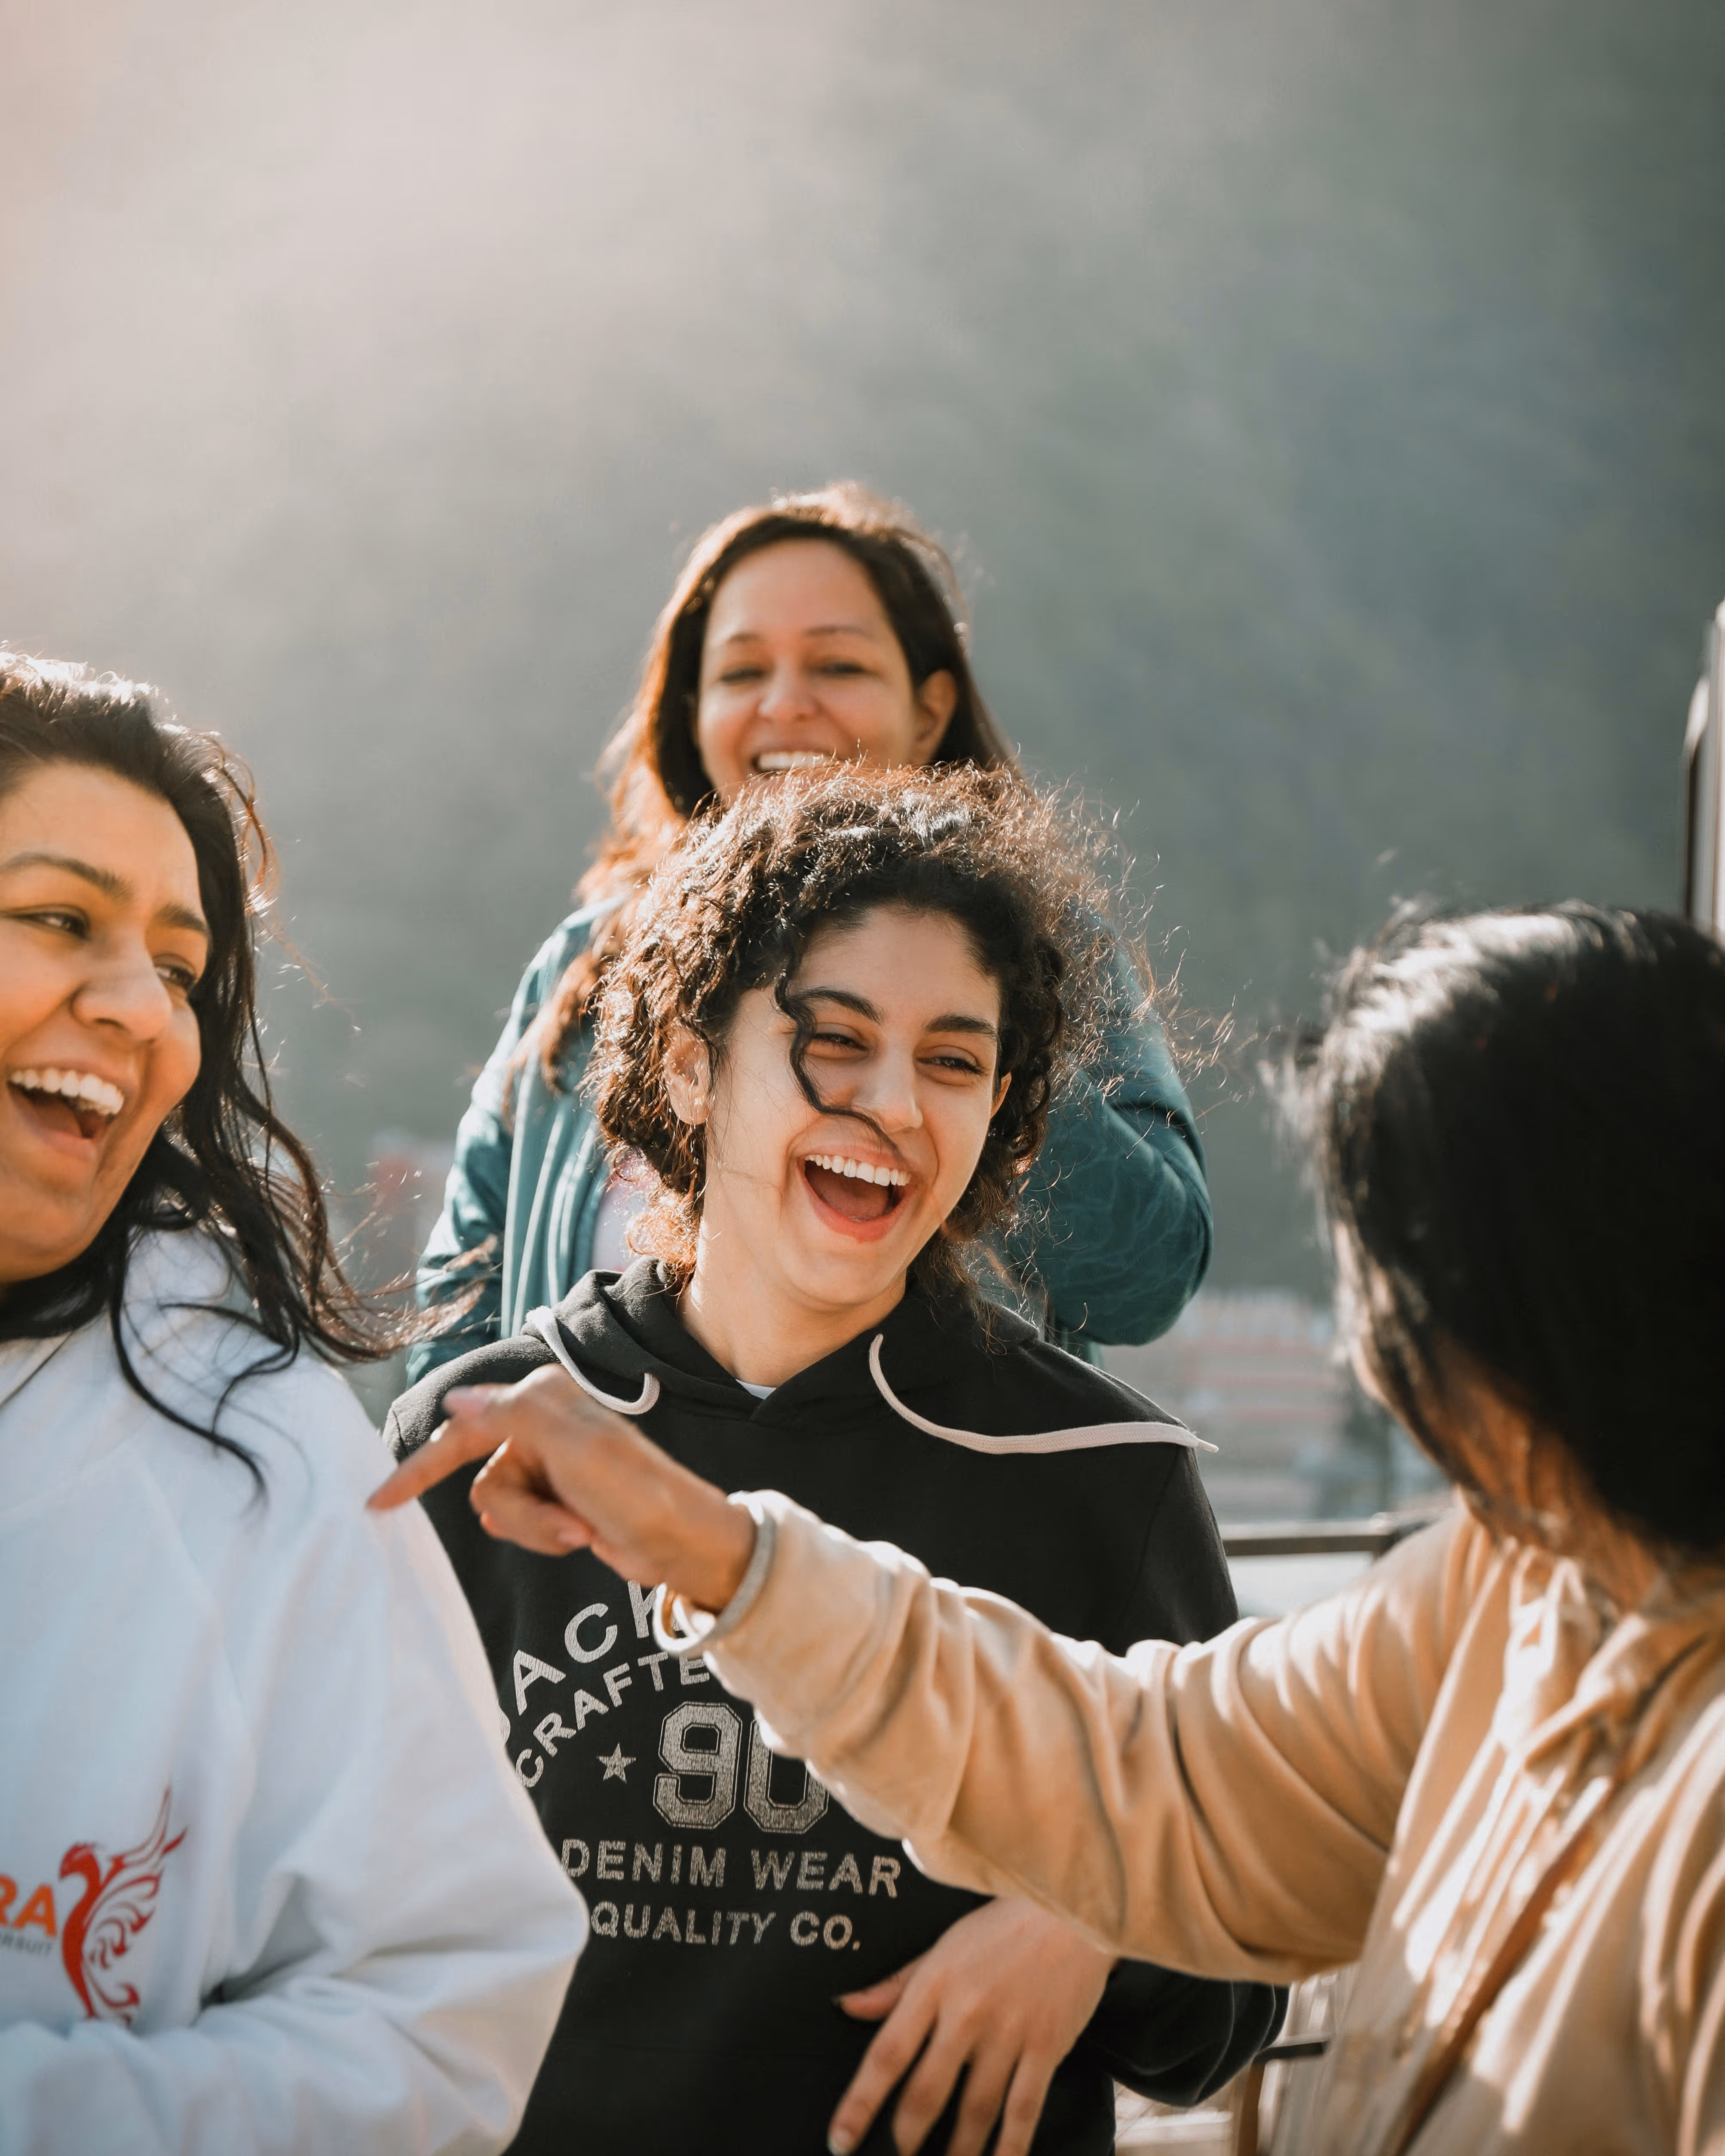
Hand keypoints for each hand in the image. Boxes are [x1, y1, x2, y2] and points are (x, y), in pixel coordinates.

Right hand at [368, 1365, 753, 1613]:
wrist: (677, 1541)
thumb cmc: (633, 1488)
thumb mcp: (571, 1445)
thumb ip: (509, 1415)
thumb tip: (456, 1400)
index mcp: (542, 1398)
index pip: (462, 1430)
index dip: (419, 1467)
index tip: (378, 1503)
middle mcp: (540, 1425)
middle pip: (482, 1480)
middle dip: (522, 1512)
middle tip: (566, 1520)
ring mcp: (547, 1465)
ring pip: (498, 1508)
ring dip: (536, 1528)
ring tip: (578, 1528)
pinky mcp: (555, 1498)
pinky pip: (519, 1524)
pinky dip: (544, 1536)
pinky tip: (579, 1534)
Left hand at [828, 1898, 1112, 2155]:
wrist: (1070, 1911)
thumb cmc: (1002, 1928)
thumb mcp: (943, 1946)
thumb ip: (896, 1983)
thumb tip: (847, 2006)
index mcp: (935, 1985)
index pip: (887, 2054)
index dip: (860, 2103)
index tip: (840, 2139)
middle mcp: (967, 2013)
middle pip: (926, 2092)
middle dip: (904, 2139)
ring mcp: (1009, 2033)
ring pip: (975, 2111)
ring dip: (955, 2153)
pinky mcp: (1046, 2047)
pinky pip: (1024, 2111)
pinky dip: (1009, 2148)